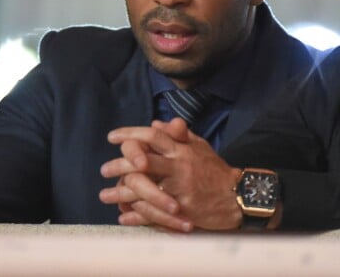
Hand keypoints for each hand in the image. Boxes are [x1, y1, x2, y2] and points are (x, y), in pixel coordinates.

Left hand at [99, 118, 242, 231]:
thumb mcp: (199, 146)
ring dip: (120, 193)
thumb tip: (155, 124)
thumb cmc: (215, 169)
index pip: (152, 136)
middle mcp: (178, 166)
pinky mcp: (180, 210)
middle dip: (118, 165)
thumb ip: (178, 135)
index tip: (112, 137)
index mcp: (182, 150)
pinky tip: (124, 215)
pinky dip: (135, 215)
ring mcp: (178, 189)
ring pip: (141, 189)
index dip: (131, 134)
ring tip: (105, 195)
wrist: (235, 195)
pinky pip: (151, 212)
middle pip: (141, 161)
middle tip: (104, 169)